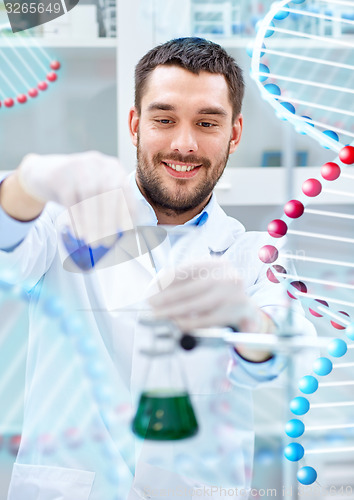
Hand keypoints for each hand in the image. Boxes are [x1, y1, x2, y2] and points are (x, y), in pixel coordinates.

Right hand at [17, 151, 133, 242]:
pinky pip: (71, 200)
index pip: (125, 190)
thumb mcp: (96, 191)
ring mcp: (79, 166)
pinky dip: (77, 219)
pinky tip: (79, 233)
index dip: (127, 211)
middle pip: (109, 192)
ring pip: (90, 196)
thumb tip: (123, 233)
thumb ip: (110, 206)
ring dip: (93, 223)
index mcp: (113, 167)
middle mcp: (99, 163)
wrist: (42, 174)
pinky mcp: (61, 174)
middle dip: (109, 221)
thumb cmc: (76, 188)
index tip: (126, 231)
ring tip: (93, 241)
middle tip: (107, 242)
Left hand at [150, 259, 262, 331]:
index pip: (186, 270)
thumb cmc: (218, 288)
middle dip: (166, 298)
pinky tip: (174, 323)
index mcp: (216, 264)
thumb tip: (156, 286)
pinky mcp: (230, 314)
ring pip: (194, 305)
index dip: (166, 279)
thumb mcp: (206, 276)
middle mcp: (225, 277)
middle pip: (189, 288)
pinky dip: (186, 322)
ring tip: (158, 314)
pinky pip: (202, 320)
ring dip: (173, 311)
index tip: (151, 287)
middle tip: (151, 303)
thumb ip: (185, 278)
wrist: (244, 305)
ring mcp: (230, 296)